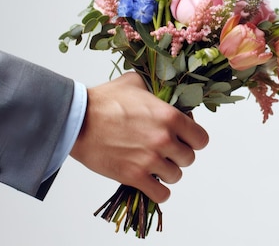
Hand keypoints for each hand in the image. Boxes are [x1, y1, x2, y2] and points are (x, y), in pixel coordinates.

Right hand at [69, 72, 208, 202]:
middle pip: (188, 159)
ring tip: (152, 165)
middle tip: (162, 151)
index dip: (192, 140)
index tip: (182, 139)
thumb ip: (156, 90)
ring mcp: (150, 159)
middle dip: (177, 156)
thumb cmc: (103, 100)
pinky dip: (158, 191)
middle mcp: (165, 139)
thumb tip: (164, 94)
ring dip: (166, 172)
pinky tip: (150, 183)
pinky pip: (161, 194)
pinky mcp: (134, 176)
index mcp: (170, 116)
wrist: (77, 119)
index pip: (201, 139)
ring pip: (176, 176)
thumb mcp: (135, 83)